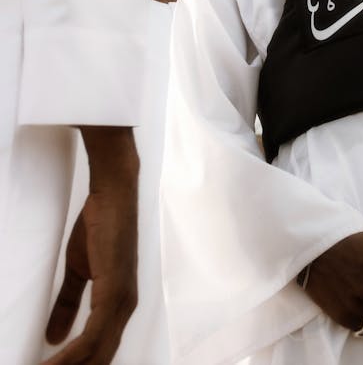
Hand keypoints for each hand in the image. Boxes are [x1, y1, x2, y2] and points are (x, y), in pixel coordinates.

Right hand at [41, 127, 138, 364]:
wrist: (114, 195)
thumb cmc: (100, 228)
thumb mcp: (78, 270)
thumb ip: (68, 303)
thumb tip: (54, 338)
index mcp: (119, 305)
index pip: (101, 353)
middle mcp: (125, 308)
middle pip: (100, 360)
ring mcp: (122, 301)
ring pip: (96, 355)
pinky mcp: (114, 293)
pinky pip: (92, 338)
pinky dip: (71, 357)